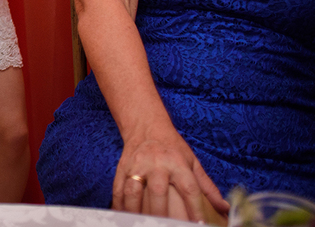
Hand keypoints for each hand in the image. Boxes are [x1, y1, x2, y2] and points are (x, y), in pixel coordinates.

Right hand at [112, 126, 227, 221]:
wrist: (146, 126)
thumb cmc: (172, 148)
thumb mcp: (193, 162)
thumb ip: (207, 186)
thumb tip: (224, 208)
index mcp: (177, 163)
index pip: (189, 189)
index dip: (195, 209)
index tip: (198, 225)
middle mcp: (156, 164)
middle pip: (158, 192)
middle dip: (161, 214)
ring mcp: (136, 166)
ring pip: (134, 191)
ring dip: (136, 211)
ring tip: (140, 224)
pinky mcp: (122, 168)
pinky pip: (118, 189)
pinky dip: (120, 205)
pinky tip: (124, 216)